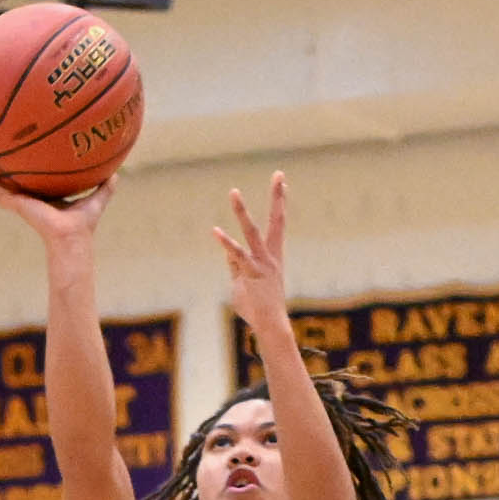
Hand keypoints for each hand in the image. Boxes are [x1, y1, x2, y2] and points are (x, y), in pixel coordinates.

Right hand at [0, 165, 115, 242]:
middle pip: (12, 183)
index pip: (34, 182)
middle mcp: (31, 200)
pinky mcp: (16, 204)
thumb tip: (116, 172)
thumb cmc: (83, 225)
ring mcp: (20, 203)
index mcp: (46, 199)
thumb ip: (104, 186)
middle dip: (1, 170)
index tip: (20, 156)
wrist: (72, 238)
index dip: (27, 171)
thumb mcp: (95, 199)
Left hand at [212, 173, 293, 338]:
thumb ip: (235, 265)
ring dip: (242, 211)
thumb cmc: (257, 307)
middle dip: (277, 197)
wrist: (269, 325)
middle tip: (279, 174)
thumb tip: (227, 252)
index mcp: (273, 256)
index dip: (280, 202)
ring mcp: (262, 263)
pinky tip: (215, 231)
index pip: (278, 224)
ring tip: (234, 191)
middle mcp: (270, 255)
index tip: (282, 182)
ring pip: (251, 232)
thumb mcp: (243, 282)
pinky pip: (236, 255)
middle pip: (276, 220)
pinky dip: (226, 243)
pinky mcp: (250, 273)